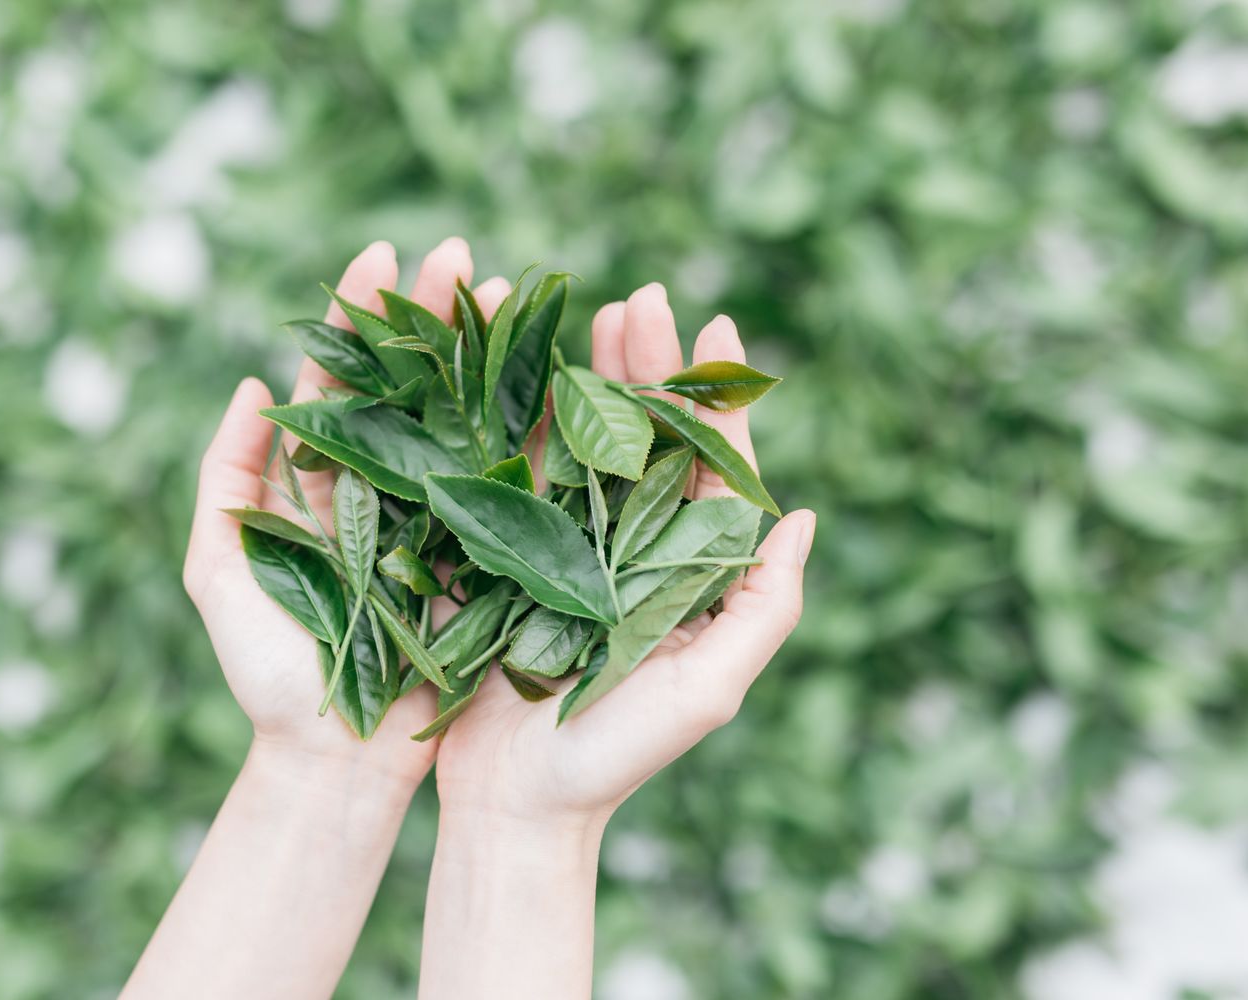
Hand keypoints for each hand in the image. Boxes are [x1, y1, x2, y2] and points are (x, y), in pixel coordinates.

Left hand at [184, 238, 487, 784]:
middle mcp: (389, 488)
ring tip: (515, 292)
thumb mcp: (220, 573)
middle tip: (463, 252)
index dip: (363, 316)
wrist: (335, 759)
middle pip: (414, 385)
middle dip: (437, 316)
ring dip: (490, 355)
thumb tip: (250, 385)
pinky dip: (533, 432)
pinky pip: (511, 488)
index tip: (382, 251)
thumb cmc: (269, 675)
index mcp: (327, 481)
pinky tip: (555, 376)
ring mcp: (441, 519)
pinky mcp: (485, 558)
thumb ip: (226, 481)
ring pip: (467, 422)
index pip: (346, 380)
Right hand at [433, 280, 815, 823]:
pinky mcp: (502, 552)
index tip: (718, 328)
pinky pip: (515, 471)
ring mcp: (564, 545)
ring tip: (590, 310)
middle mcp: (629, 547)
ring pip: (583, 440)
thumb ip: (765, 608)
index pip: (711, 468)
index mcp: (686, 571)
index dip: (718, 399)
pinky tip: (517, 362)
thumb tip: (805, 516)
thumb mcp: (709, 689)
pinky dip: (517, 414)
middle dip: (648, 365)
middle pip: (646, 437)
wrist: (514, 803)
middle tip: (641, 297)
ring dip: (588, 373)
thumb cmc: (617, 756)